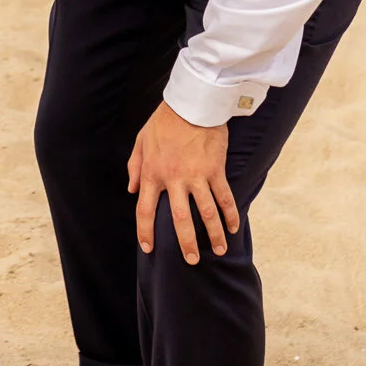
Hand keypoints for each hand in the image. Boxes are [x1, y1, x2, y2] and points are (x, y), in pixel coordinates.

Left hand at [127, 102, 239, 263]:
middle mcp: (173, 179)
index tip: (148, 248)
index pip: (144, 210)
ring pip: (205, 213)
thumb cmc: (164, 121)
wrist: (191, 104)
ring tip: (220, 250)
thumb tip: (131, 189)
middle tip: (191, 261)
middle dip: (186, 243)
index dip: (145, 232)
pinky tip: (234, 228)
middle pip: (178, 219)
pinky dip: (230, 214)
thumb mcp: (141, 141)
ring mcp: (196, 176)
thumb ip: (134, 166)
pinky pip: (224, 197)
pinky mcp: (215, 170)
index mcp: (152, 173)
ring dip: (214, 234)